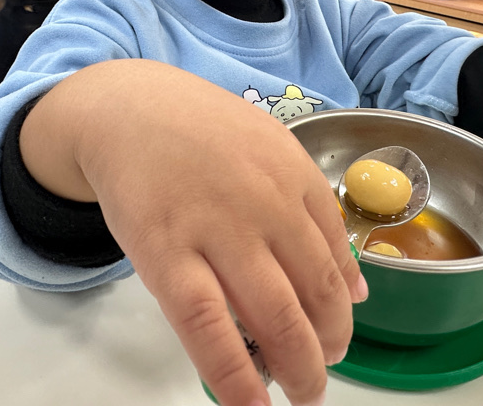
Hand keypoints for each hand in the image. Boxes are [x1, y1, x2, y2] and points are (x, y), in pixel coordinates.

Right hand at [22, 60, 366, 405]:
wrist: (124, 106)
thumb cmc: (197, 132)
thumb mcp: (270, 150)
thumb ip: (315, 213)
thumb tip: (358, 288)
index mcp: (295, 176)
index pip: (338, 259)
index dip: (343, 311)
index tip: (336, 336)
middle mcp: (267, 203)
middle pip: (317, 294)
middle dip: (329, 348)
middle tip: (323, 374)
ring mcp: (217, 229)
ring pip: (275, 316)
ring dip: (299, 370)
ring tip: (302, 395)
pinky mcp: (165, 253)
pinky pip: (209, 327)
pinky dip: (235, 376)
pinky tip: (249, 405)